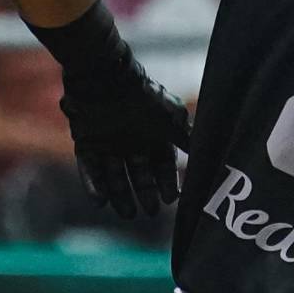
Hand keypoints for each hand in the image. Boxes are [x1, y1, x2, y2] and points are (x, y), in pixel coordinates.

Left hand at [59, 62, 190, 218]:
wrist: (107, 78)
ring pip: (115, 176)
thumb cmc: (144, 98)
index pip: (163, 167)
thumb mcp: (173, 120)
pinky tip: (101, 201)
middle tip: (149, 213)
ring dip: (120, 196)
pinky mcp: (85, 141)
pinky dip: (94, 185)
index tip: (171, 200)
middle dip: (145, 194)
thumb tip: (208, 159)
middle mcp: (132, 142)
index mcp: (153, 136)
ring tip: (127, 213)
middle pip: (139, 176)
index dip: (167, 184)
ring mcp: (107, 143)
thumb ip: (188, 140)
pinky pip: (89, 168)